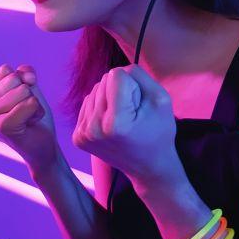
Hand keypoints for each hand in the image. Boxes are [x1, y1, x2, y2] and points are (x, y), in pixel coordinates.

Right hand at [0, 63, 60, 172]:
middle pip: (13, 78)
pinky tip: (30, 124)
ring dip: (33, 104)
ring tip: (27, 119)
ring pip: (23, 90)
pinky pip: (30, 103)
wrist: (43, 147)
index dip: (20, 83)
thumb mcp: (28, 87)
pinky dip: (37, 111)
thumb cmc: (32, 117)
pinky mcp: (3, 127)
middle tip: (25, 113)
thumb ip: (24, 73)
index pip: (5, 70)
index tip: (19, 103)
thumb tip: (28, 77)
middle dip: (27, 93)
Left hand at [73, 65, 187, 188]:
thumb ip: (139, 76)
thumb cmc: (159, 133)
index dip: (133, 85)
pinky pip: (87, 104)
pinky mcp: (78, 137)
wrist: (148, 168)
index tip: (139, 105)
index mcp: (116, 122)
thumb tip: (117, 70)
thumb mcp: (161, 99)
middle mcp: (94, 128)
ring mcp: (83, 134)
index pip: (116, 74)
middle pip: (103, 81)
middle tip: (132, 114)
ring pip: (94, 91)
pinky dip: (100, 109)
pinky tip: (111, 125)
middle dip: (120, 91)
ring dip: (109, 100)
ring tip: (123, 120)